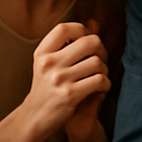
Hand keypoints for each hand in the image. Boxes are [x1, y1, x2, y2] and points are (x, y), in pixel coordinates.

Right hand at [0, 21, 109, 141]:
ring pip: (97, 62)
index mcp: (42, 53)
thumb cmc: (47, 88)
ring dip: (105, 70)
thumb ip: (69, 45)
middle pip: (89, 42)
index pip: (64, 28)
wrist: (36, 117)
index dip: (83, 30)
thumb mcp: (50, 64)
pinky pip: (100, 80)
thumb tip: (96, 23)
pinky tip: (101, 88)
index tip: (88, 40)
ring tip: (99, 76)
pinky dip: (106, 84)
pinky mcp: (70, 94)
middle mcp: (49, 63)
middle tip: (101, 60)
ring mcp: (59, 79)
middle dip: (101, 50)